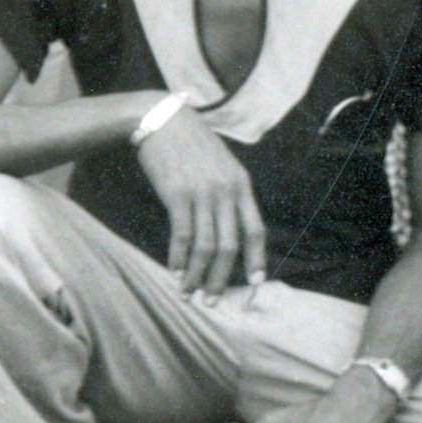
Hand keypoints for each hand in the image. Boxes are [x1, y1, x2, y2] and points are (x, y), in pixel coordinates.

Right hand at [134, 107, 268, 298]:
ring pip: (206, 247)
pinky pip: (182, 236)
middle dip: (222, 279)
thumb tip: (231, 226)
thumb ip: (229, 192)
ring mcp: (203, 193)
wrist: (164, 119)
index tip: (256, 284)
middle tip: (213, 303)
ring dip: (197, 276)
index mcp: (241, 184)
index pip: (256, 229)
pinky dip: (178, 258)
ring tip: (189, 294)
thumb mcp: (222, 164)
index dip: (257, 259)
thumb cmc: (192, 144)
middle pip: (231, 246)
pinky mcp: (178, 194)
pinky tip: (174, 272)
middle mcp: (226, 190)